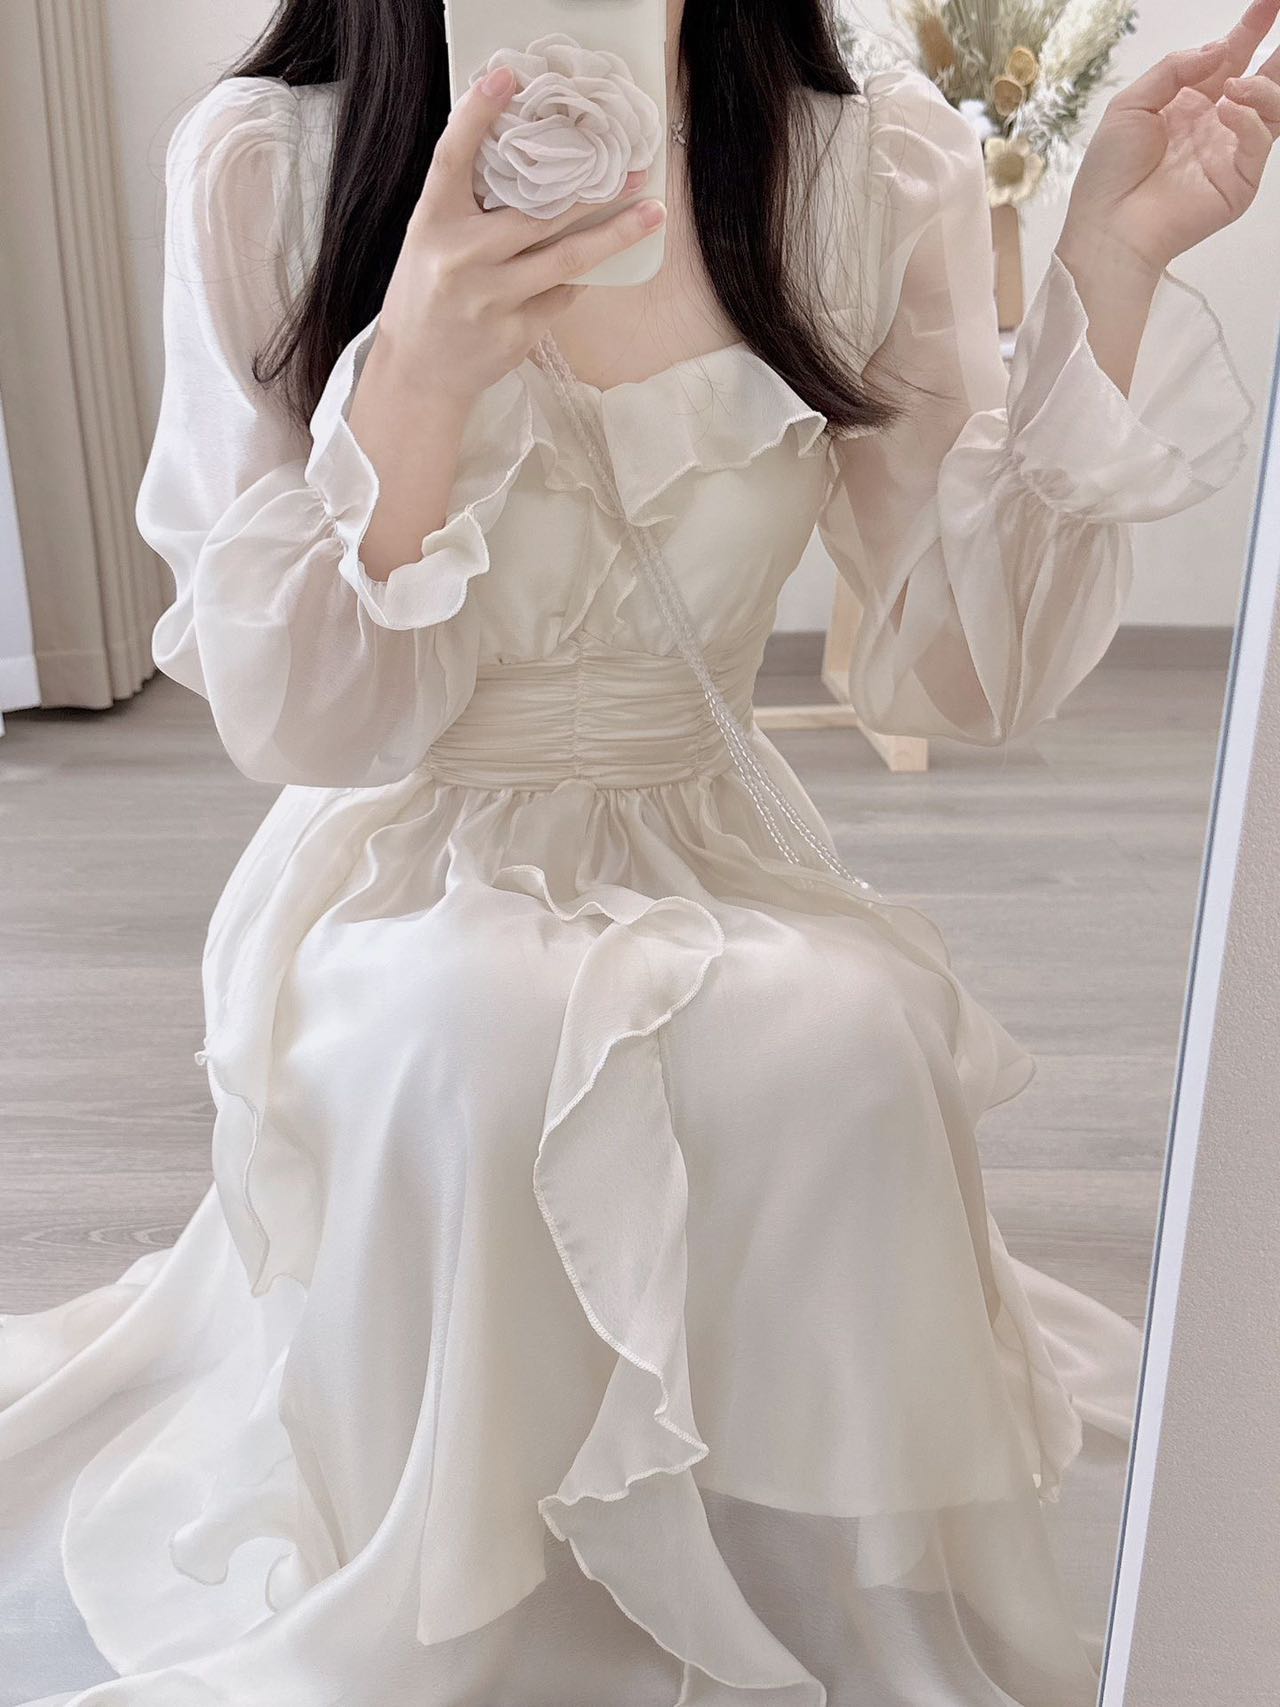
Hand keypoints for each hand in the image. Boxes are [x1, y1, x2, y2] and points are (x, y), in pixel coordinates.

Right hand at [373, 66, 665, 405]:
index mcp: (432, 224)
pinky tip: (587, 269)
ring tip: (651, 214)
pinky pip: (562, 296)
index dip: (476, 114)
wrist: (419, 373)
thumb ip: (468, 207)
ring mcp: (491, 299)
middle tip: (634, 170)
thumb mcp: (431, 241)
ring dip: (614, 235)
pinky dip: (576, 279)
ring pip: (566, 259)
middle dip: (591, 192)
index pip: (453, 158)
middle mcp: (461, 258)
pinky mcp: (516, 333)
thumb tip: (533, 165)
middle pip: (537, 214)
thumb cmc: (427, 295)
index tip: (506, 77)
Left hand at [1060, 0, 1279, 273]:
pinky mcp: (1238, 182)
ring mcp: (1229, 153)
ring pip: (1273, 108)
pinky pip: (1259, 141)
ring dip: (1262, 86)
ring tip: (1235, 85)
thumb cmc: (1109, 174)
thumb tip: (1221, 47)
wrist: (1108, 228)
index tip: (1270, 2)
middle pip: (1262, 79)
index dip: (1251, 29)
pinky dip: (1248, 119)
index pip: (1231, 58)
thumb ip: (1175, 69)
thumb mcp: (1132, 104)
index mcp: (1190, 103)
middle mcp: (1215, 124)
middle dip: (1279, 53)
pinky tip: (1226, 111)